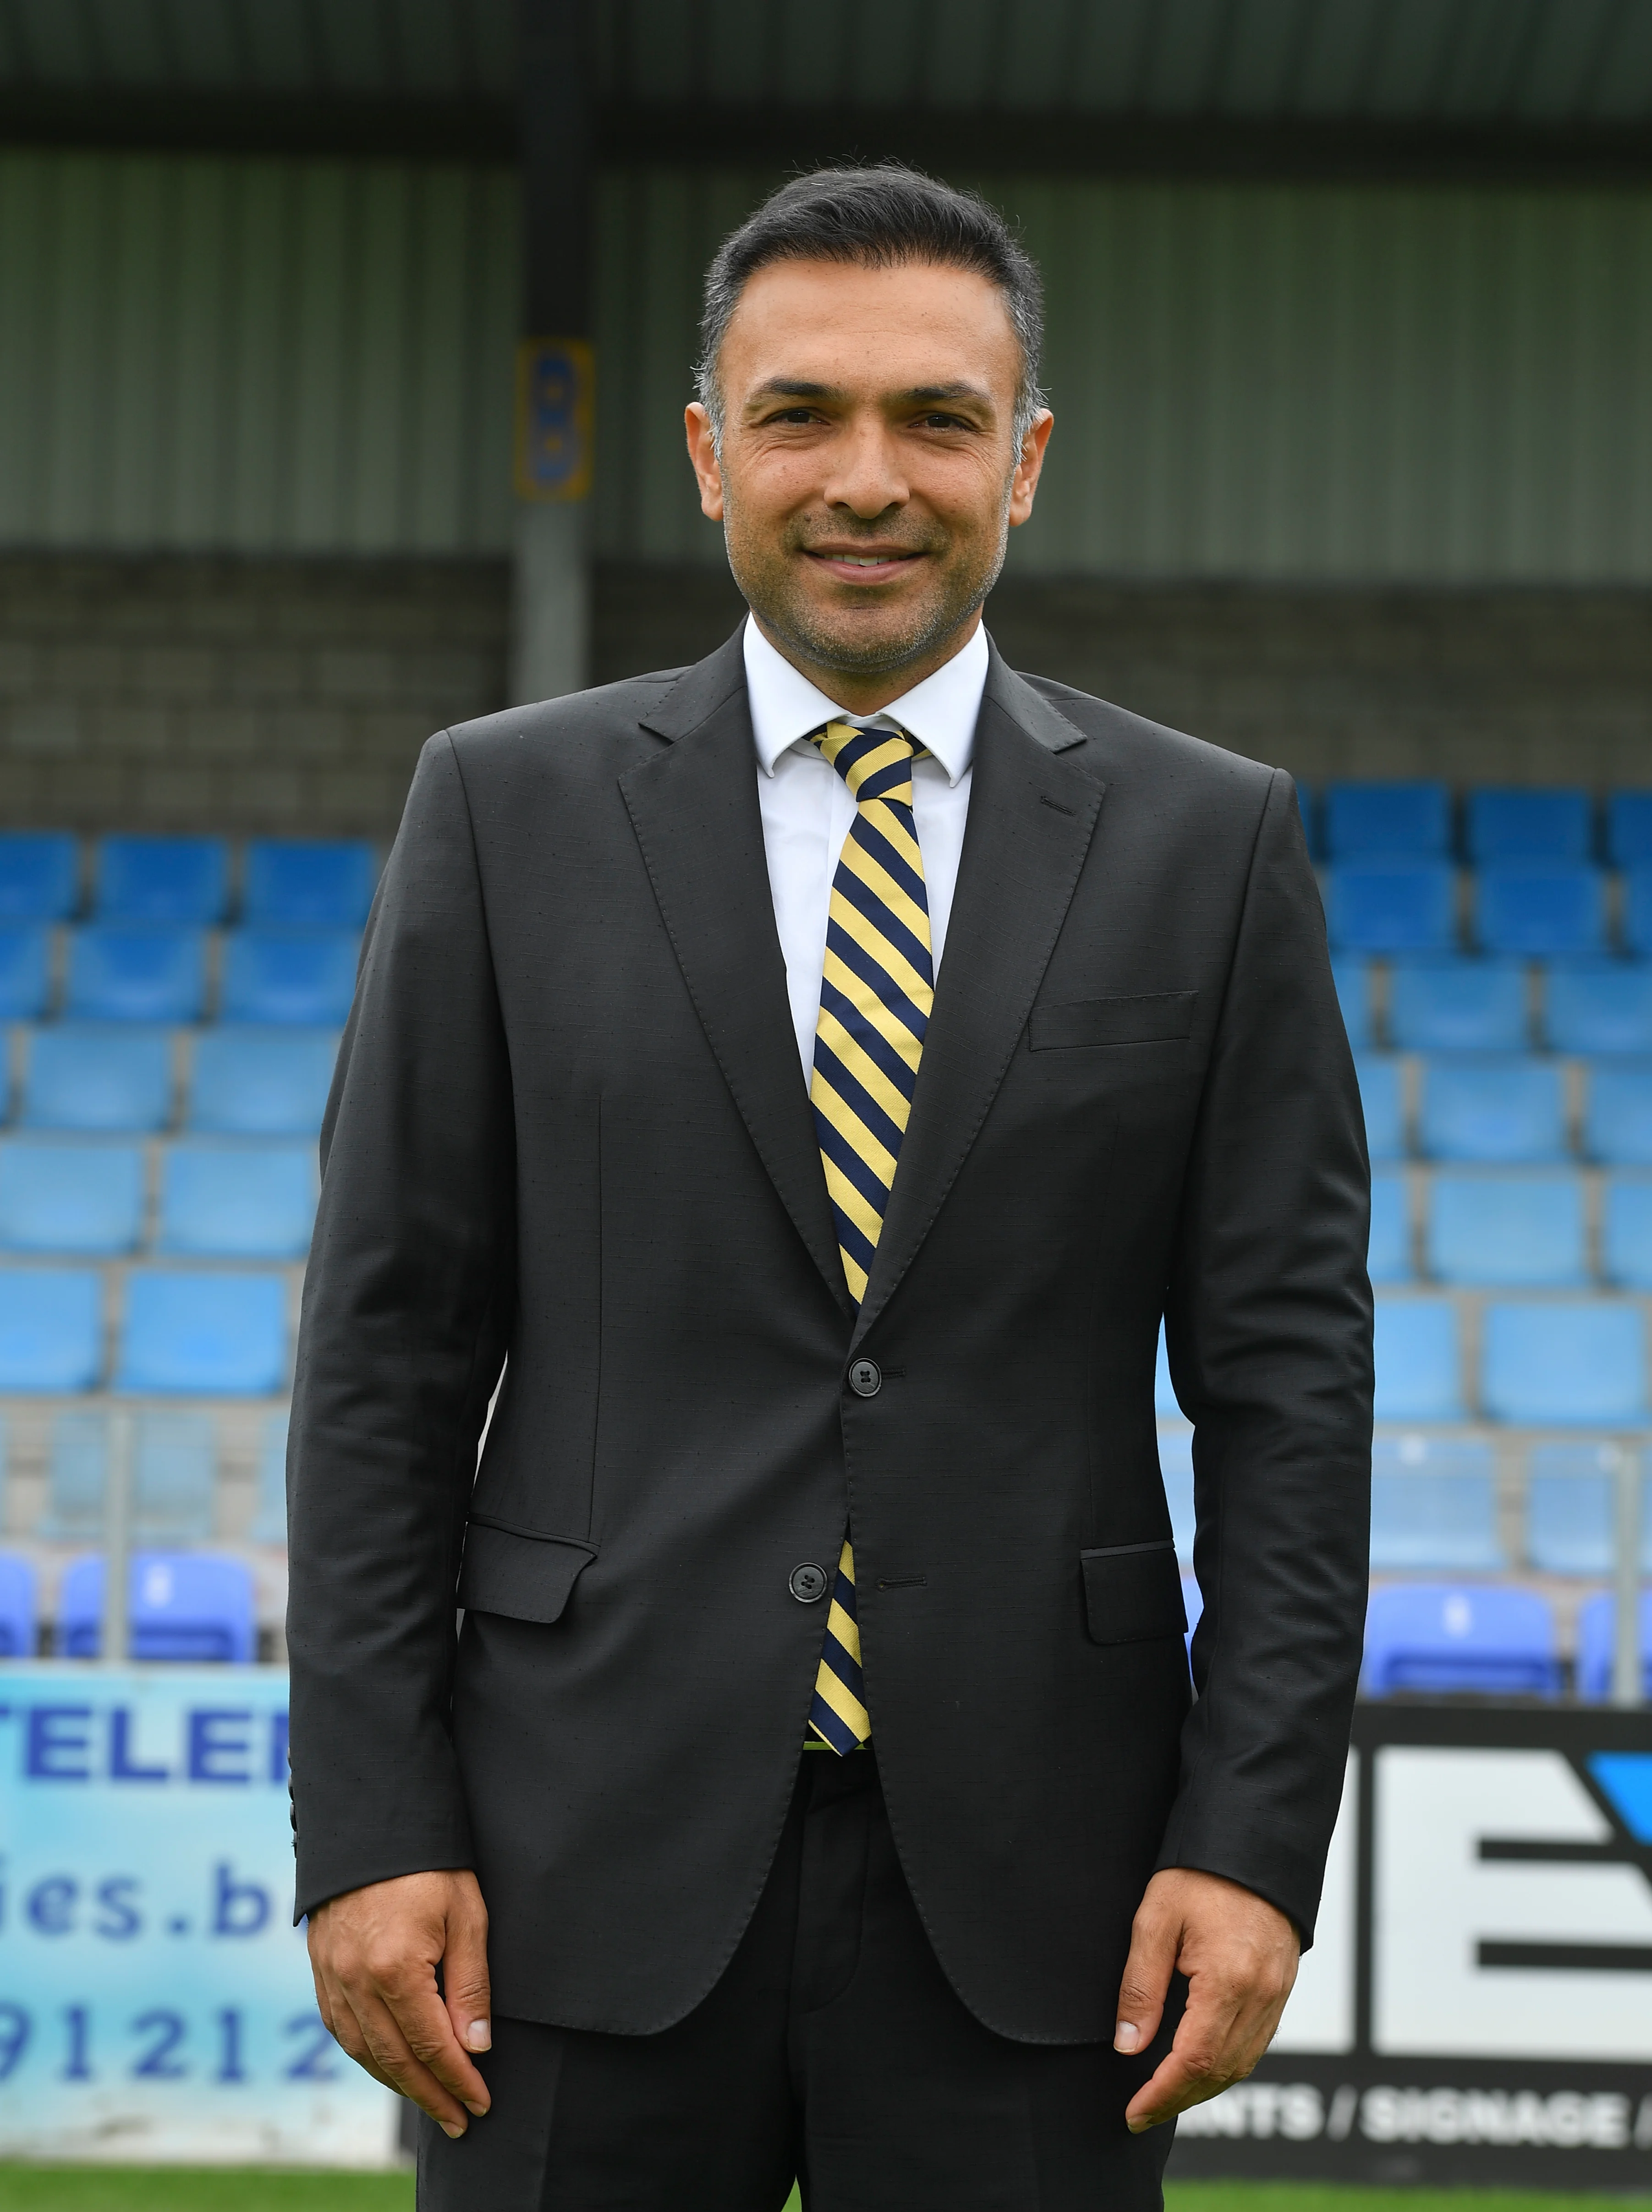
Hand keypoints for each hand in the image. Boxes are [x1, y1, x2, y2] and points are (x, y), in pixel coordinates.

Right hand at [307, 1870, 492, 2138]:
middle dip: (430, 2094)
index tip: (480, 2103)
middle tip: (459, 2120)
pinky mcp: (321, 1968)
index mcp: (395, 1968)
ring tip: (429, 2102)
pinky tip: (388, 2066)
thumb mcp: (466, 1914)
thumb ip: (470, 1984)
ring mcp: (332, 1976)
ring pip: (364, 2051)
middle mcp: (356, 1981)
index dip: (457, 2079)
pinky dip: (367, 2056)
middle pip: (396, 2058)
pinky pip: (341, 2029)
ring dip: (397, 2083)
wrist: (371, 1820)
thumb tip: (476, 2046)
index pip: (430, 2044)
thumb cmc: (429, 1863)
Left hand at [1113, 1867, 1297, 2132]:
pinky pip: (1256, 2043)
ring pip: (1242, 2064)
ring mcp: (1277, 1994)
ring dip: (1203, 2088)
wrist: (1252, 1843)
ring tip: (1165, 2096)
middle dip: (1179, 2099)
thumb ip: (1142, 1986)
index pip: (1194, 2061)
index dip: (1162, 2093)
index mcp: (1229, 1981)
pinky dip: (1226, 2064)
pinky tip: (1200, 2066)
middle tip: (1142, 2113)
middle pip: (1221, 2072)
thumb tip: (1128, 2046)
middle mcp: (1261, 1996)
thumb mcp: (1156, 1920)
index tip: (1133, 2113)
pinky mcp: (1281, 1987)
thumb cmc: (1199, 1874)